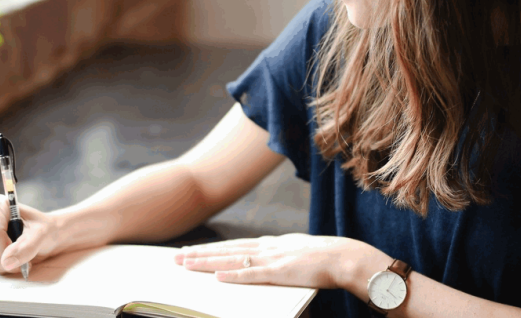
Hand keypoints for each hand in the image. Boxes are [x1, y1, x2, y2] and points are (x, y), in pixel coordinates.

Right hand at [0, 194, 60, 275]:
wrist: (47, 236)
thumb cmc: (44, 229)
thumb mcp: (41, 234)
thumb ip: (26, 246)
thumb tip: (7, 262)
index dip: (6, 247)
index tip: (22, 250)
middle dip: (8, 258)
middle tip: (25, 257)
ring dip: (6, 264)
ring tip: (22, 258)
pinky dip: (3, 266)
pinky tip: (14, 259)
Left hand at [173, 233, 363, 289]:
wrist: (344, 257)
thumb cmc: (323, 258)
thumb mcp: (295, 252)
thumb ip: (278, 256)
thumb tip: (264, 261)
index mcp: (270, 244)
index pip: (233, 245)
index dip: (211, 248)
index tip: (191, 250)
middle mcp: (266, 247)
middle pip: (226, 250)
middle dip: (200, 253)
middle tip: (176, 257)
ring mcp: (271, 258)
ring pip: (232, 259)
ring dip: (208, 262)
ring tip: (187, 264)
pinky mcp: (279, 272)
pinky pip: (252, 274)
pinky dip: (233, 274)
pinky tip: (217, 276)